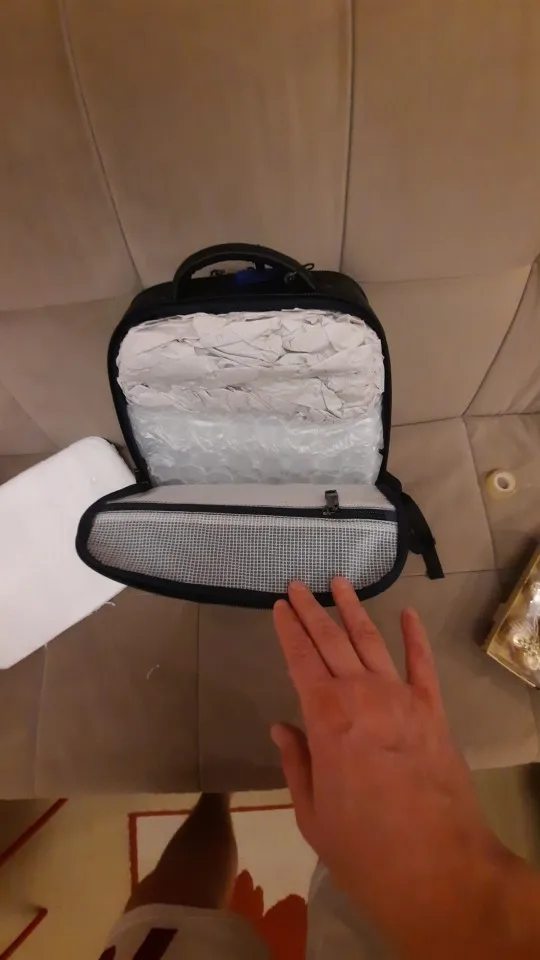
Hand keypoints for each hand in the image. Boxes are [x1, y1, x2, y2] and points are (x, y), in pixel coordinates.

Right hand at [271, 579, 526, 956]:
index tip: (278, 606)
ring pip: (373, 642)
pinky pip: (423, 665)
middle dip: (312, 611)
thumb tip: (281, 727)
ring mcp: (402, 700)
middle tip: (297, 585)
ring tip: (339, 583)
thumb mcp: (312, 813)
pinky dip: (416, 637)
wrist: (437, 869)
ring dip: (354, 610)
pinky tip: (409, 614)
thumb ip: (297, 763)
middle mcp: (362, 697)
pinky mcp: (434, 712)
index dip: (287, 631)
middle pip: (332, 641)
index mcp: (325, 719)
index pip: (300, 660)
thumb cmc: (363, 848)